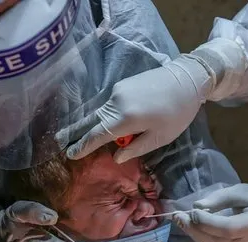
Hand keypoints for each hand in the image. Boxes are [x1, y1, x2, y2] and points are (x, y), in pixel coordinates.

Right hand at [58, 54, 212, 162]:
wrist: (187, 79)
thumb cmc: (178, 112)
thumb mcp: (160, 137)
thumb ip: (136, 148)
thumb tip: (117, 157)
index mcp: (125, 118)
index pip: (97, 135)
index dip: (83, 145)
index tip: (70, 154)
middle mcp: (116, 102)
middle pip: (92, 121)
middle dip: (77, 132)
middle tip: (60, 141)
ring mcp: (118, 91)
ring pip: (100, 112)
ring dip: (94, 125)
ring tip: (79, 135)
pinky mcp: (122, 85)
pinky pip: (108, 104)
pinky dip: (105, 115)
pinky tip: (107, 122)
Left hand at [173, 184, 247, 241]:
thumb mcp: (245, 191)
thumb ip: (221, 198)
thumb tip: (197, 207)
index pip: (227, 229)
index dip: (206, 222)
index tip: (191, 211)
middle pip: (216, 241)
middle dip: (194, 229)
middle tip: (178, 217)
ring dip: (197, 236)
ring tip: (185, 222)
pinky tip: (199, 232)